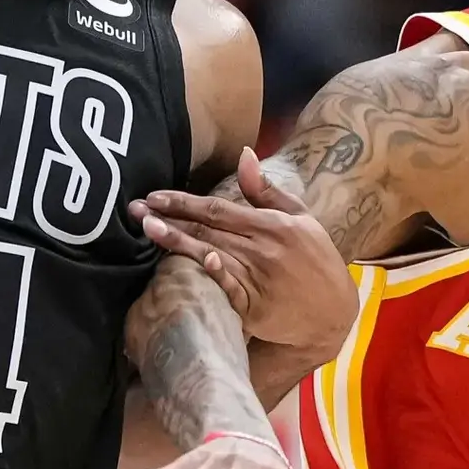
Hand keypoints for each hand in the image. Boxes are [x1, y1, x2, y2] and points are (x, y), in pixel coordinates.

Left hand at [134, 155, 357, 366]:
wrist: (333, 313)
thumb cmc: (316, 260)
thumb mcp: (301, 219)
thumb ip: (267, 191)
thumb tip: (244, 154)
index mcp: (272, 225)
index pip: (219, 208)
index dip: (185, 201)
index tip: (155, 196)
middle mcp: (263, 249)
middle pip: (208, 229)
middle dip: (169, 218)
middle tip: (135, 209)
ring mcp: (258, 278)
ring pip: (210, 254)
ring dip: (177, 242)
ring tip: (148, 229)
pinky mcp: (255, 306)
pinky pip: (229, 287)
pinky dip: (214, 272)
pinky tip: (196, 260)